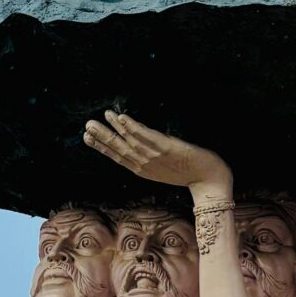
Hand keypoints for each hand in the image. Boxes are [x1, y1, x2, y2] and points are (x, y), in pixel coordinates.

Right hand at [82, 110, 231, 195]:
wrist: (209, 179)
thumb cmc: (188, 172)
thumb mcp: (163, 169)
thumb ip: (150, 160)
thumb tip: (138, 147)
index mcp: (143, 169)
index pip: (117, 156)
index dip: (101, 147)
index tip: (86, 137)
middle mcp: (145, 164)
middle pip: (118, 149)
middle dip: (101, 137)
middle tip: (86, 126)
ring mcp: (155, 156)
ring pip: (129, 141)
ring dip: (113, 129)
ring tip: (100, 117)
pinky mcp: (166, 148)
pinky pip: (147, 136)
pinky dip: (133, 127)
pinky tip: (122, 118)